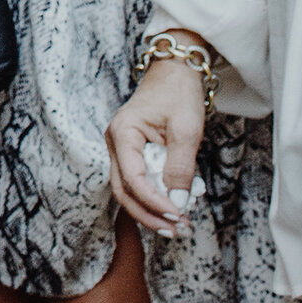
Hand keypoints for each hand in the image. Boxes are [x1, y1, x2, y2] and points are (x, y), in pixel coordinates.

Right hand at [105, 44, 209, 236]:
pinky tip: (173, 207)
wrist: (175, 72)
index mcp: (123, 133)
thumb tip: (177, 201)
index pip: (133, 178)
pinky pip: (138, 181)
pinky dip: (154, 197)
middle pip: (124, 190)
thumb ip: (180, 166)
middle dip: (149, 214)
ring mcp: (121, 148)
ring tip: (178, 224)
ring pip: (129, 189)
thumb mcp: (186, 130)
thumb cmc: (178, 94)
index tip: (178, 216)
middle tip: (176, 231)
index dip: (154, 202)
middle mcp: (115, 142)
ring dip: (151, 209)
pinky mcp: (132, 152)